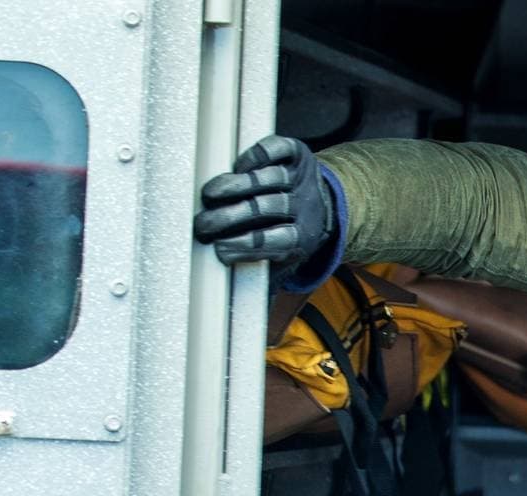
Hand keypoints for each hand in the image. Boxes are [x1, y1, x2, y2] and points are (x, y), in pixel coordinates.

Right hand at [193, 135, 335, 269]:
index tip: (218, 250)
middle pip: (271, 208)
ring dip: (238, 185)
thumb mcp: (282, 263)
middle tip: (202, 224)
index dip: (247, 246)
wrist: (324, 202)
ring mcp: (303, 177)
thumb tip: (231, 315)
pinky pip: (280, 150)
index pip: (277, 241)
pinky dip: (259, 155)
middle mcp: (307, 206)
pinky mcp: (298, 153)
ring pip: (272, 179)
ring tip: (210, 195)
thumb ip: (260, 282)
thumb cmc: (287, 235)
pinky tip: (238, 165)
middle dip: (233, 217)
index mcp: (304, 237)